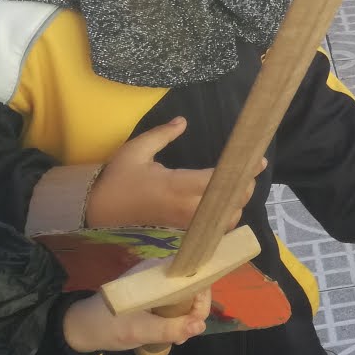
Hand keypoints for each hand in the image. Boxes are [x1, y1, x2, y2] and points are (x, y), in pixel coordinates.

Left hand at [61, 287, 210, 353]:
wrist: (80, 327)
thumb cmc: (108, 326)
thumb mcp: (139, 331)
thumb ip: (171, 328)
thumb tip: (201, 326)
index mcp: (157, 273)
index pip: (195, 278)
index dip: (201, 300)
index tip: (194, 324)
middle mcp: (160, 271)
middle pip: (193, 286)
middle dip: (194, 312)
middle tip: (184, 336)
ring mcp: (156, 280)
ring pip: (186, 295)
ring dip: (186, 316)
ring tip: (177, 337)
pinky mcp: (153, 290)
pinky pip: (175, 299)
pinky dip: (177, 315)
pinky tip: (170, 331)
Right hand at [84, 117, 263, 229]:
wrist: (97, 212)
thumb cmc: (117, 180)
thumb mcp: (135, 151)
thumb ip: (162, 135)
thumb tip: (183, 121)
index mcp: (175, 186)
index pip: (218, 180)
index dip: (240, 171)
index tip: (257, 160)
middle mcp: (185, 208)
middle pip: (229, 202)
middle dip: (244, 186)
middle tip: (248, 171)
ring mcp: (185, 224)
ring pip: (225, 219)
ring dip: (237, 204)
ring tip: (238, 186)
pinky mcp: (183, 232)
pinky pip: (214, 229)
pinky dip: (225, 218)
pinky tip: (225, 204)